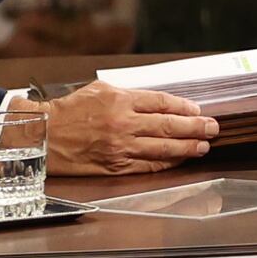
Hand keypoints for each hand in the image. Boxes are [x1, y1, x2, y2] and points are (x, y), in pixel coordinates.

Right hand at [41, 81, 218, 174]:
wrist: (42, 136)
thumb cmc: (70, 111)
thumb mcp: (100, 90)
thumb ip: (130, 94)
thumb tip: (160, 102)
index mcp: (120, 101)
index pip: (162, 103)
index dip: (185, 107)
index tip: (198, 110)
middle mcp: (123, 124)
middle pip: (170, 126)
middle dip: (196, 127)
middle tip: (213, 128)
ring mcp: (121, 147)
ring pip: (164, 149)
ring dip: (188, 148)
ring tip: (203, 146)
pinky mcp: (116, 166)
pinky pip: (150, 166)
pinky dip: (168, 164)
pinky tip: (181, 160)